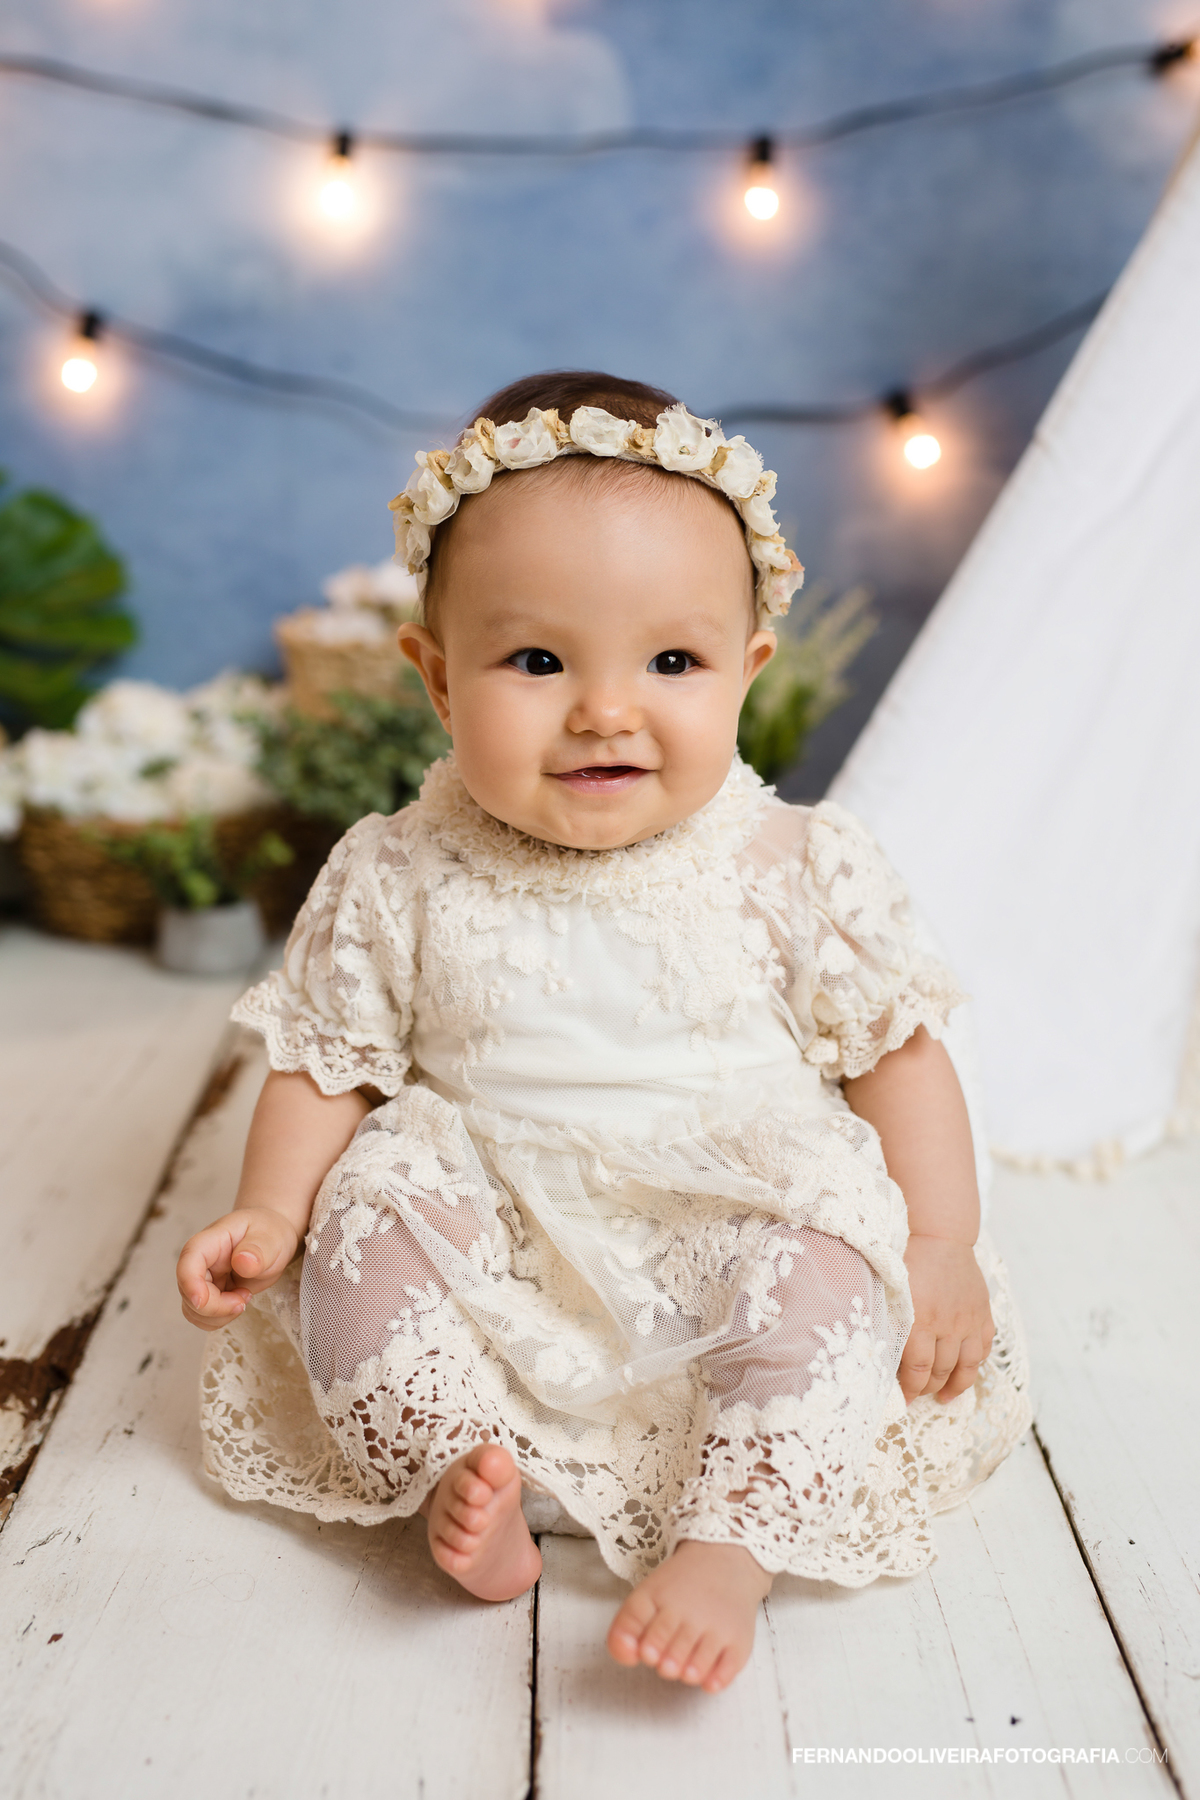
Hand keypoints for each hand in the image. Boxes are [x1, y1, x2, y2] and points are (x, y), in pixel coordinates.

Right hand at [176, 1207, 300, 1332]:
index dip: (190, 1283)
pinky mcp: (211, 1294)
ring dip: (219, 1315)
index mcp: (211, 1241)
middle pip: (189, 1292)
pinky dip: (221, 1318)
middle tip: (245, 1299)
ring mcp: (204, 1279)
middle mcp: (201, 1261)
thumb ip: (257, 1250)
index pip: (189, 1260)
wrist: (274, 1236)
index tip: (202, 1301)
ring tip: (245, 1296)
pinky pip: (204, 1316)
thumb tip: (241, 1261)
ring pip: (193, 1310)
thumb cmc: (270, 1232)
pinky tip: (240, 1301)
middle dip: (215, 1307)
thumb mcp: (271, 1238)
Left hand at [899, 1234, 993, 1404]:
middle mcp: (948, 1325)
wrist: (940, 1236)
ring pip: (967, 1367)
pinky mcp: (983, 1314)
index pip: (918, 1369)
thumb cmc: (907, 1261)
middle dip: (928, 1389)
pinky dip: (975, 1364)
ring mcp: (969, 1321)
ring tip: (945, 1397)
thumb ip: (886, 1322)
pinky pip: (984, 1348)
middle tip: (919, 1396)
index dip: (910, 1389)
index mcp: (920, 1319)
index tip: (903, 1399)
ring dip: (955, 1386)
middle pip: (941, 1371)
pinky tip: (965, 1372)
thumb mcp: (888, 1290)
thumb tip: (878, 1353)